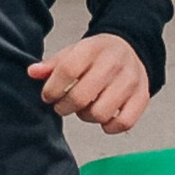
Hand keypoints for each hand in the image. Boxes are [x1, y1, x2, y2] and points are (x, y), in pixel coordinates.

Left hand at [29, 32, 151, 132]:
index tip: (48, 96)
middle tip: (62, 106)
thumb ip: (52, 64)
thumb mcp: (73, 53)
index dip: (52, 89)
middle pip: (81, 97)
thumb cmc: (97, 56)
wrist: (130, 49)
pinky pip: (123, 123)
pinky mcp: (142, 97)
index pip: (67, 71)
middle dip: (65, 107)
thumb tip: (32, 73)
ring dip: (86, 116)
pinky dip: (109, 126)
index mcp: (93, 48)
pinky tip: (103, 117)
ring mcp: (130, 81)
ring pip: (100, 113)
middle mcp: (114, 63)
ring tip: (84, 108)